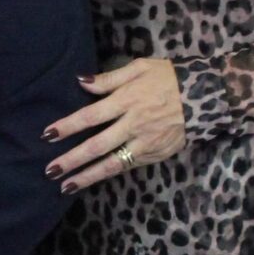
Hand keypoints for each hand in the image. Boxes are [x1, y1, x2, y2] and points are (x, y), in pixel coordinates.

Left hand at [44, 58, 185, 192]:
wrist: (205, 96)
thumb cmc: (168, 78)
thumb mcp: (140, 68)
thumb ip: (109, 78)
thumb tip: (81, 82)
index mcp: (127, 100)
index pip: (90, 116)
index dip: (68, 126)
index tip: (48, 135)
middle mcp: (133, 124)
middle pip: (97, 145)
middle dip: (72, 159)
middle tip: (50, 170)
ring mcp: (145, 143)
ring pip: (112, 163)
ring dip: (87, 176)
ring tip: (66, 186)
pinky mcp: (155, 154)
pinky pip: (128, 166)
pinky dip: (109, 174)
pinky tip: (92, 180)